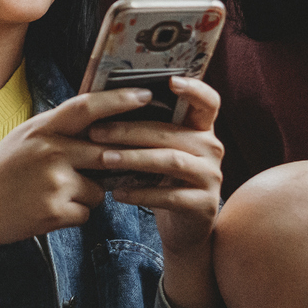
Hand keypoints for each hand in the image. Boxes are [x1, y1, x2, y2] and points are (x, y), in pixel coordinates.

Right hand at [0, 87, 150, 307]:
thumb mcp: (24, 139)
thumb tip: (102, 122)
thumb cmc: (0, 174)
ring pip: (99, 188)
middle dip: (120, 162)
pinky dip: (74, 215)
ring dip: (87, 194)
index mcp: (42, 128)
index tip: (147, 94)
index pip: (88, 107)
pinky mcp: (55, 211)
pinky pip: (86, 212)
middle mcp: (49, 150)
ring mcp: (53, 181)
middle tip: (127, 165)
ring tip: (52, 194)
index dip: (120, 100)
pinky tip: (46, 212)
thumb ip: (58, 130)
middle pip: (107, 152)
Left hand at [86, 76, 225, 307]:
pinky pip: (169, 196)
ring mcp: (210, 177)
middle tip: (96, 132)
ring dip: (133, 158)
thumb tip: (106, 100)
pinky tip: (117, 193)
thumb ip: (148, 127)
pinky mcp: (203, 204)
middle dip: (130, 130)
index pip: (208, 101)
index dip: (194, 89)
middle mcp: (212, 148)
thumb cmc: (164, 179)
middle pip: (171, 132)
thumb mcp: (160, 150)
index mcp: (202, 129)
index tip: (170, 81)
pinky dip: (140, 193)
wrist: (183, 227)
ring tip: (104, 159)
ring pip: (170, 161)